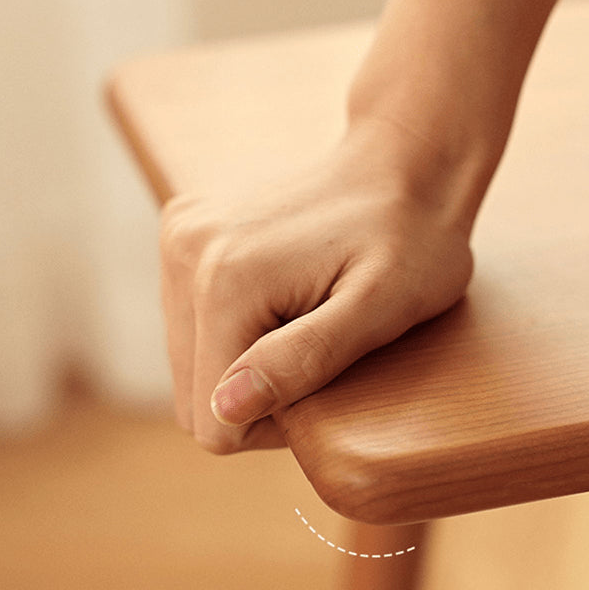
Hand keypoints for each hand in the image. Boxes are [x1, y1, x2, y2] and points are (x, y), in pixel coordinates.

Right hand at [159, 122, 483, 452]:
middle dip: (255, 397)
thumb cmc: (410, 242)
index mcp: (225, 281)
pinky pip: (188, 324)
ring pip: (188, 364)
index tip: (322, 383)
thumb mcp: (379, 309)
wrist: (399, 166)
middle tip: (315, 355)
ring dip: (240, 365)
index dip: (274, 423)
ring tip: (298, 324)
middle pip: (195, 397)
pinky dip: (230, 331)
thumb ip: (304, 359)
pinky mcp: (181, 232)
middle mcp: (184, 254)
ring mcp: (177, 238)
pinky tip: (275, 300)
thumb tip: (225, 409)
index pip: (215, 421)